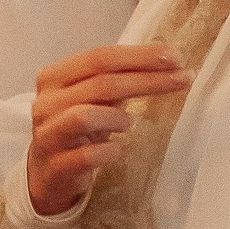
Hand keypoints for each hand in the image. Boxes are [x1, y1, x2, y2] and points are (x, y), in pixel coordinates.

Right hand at [26, 44, 189, 217]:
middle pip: (101, 83)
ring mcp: (48, 134)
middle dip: (147, 80)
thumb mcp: (93, 98)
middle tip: (183, 79)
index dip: (139, 55)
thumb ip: (118, 79)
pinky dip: (109, 152)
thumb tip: (167, 63)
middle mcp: (46, 102)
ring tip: (129, 123)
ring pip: (85, 116)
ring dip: (117, 117)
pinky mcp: (56, 165)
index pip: (100, 57)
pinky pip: (87, 155)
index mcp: (54, 77)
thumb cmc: (76, 129)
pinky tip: (116, 151)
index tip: (175, 57)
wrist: (47, 173)